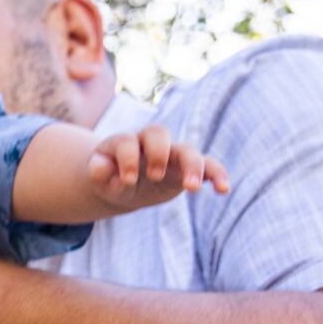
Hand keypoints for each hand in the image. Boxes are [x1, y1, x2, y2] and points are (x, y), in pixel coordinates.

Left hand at [86, 125, 230, 211]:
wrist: (124, 184)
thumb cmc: (109, 178)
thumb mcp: (100, 178)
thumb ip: (98, 171)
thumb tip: (100, 166)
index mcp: (125, 141)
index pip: (127, 142)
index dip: (128, 159)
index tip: (127, 180)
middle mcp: (150, 143)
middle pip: (159, 134)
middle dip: (158, 153)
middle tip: (154, 176)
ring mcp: (172, 154)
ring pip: (188, 150)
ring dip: (192, 166)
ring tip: (192, 188)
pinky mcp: (188, 168)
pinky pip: (208, 166)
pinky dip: (217, 174)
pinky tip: (223, 189)